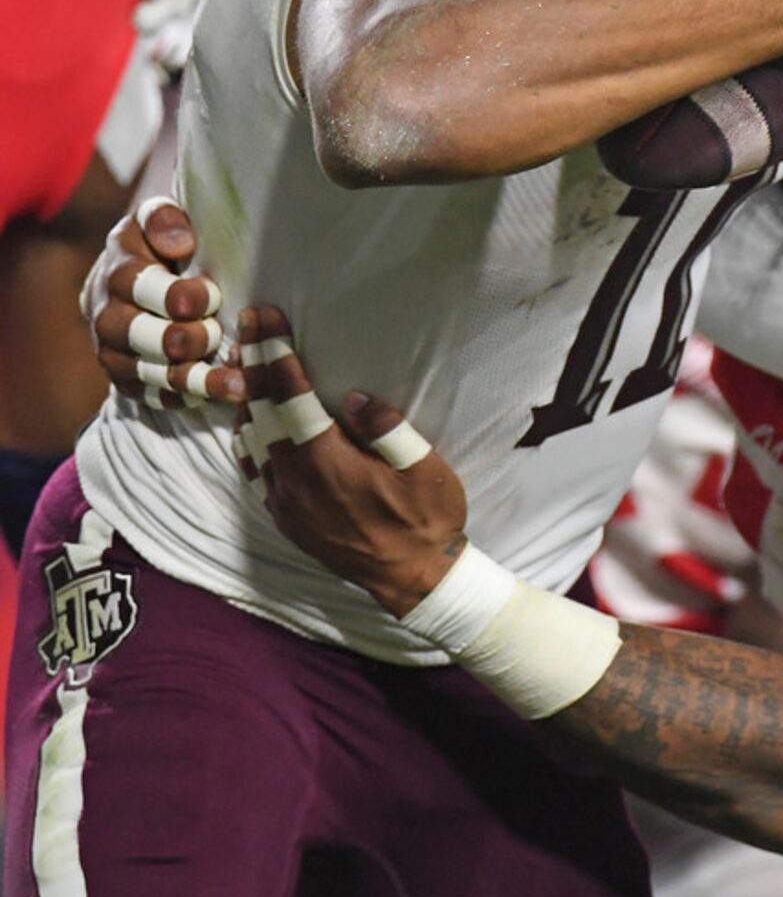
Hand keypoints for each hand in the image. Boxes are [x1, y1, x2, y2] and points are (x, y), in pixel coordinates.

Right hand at [85, 198, 245, 406]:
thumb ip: (164, 220)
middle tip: (215, 334)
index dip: (177, 295)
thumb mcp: (160, 219)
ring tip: (236, 383)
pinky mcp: (124, 377)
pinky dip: (183, 397)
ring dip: (191, 378)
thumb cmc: (162, 246)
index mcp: (118, 268)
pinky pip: (149, 396)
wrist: (137, 284)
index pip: (139, 285)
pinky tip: (217, 395)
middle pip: (136, 334)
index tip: (211, 297)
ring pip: (144, 372)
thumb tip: (180, 242)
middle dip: (181, 338)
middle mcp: (106, 312)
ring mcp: (112, 349)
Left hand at [235, 305, 466, 616]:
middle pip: (261, 408)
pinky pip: (252, 469)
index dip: (276, 352)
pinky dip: (244, 437)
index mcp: (327, 461)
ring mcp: (285, 501)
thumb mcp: (423, 468)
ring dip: (245, 394)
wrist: (413, 579)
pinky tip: (246, 419)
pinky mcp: (284, 517)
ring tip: (241, 359)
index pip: (289, 394)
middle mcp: (295, 480)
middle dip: (253, 360)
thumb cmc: (427, 518)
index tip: (267, 317)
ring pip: (250, 436)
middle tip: (247, 322)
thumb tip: (350, 396)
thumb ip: (386, 428)